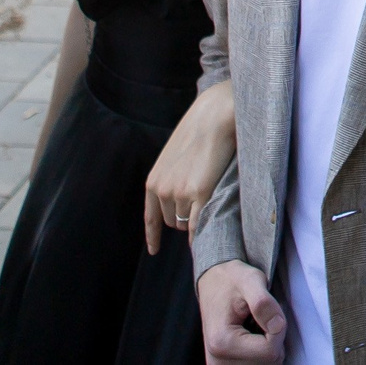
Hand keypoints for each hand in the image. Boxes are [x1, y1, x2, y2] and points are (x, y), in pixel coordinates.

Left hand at [143, 81, 235, 254]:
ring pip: (186, 223)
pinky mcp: (199, 192)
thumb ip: (174, 176)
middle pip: (172, 221)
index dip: (153, 236)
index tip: (154, 250)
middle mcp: (162, 190)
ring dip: (195, 220)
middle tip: (200, 208)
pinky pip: (198, 224)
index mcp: (154, 181)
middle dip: (183, 219)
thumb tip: (182, 194)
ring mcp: (179, 193)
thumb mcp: (175, 155)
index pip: (150, 218)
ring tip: (210, 207)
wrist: (214, 114)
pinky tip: (209, 232)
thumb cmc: (199, 129)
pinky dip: (201, 231)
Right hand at [200, 260, 286, 362]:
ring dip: (268, 344)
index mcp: (222, 342)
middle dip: (274, 338)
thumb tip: (277, 326)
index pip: (270, 352)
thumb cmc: (232, 280)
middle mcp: (218, 361)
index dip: (278, 329)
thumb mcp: (250, 280)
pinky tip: (252, 336)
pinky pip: (259, 363)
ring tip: (254, 324)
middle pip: (269, 361)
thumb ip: (263, 302)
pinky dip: (262, 350)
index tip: (269, 311)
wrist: (213, 283)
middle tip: (260, 316)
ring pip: (266, 363)